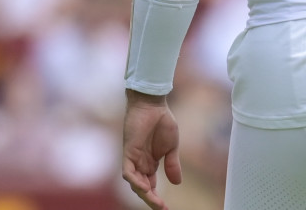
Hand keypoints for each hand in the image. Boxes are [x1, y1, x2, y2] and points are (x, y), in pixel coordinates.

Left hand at [122, 93, 182, 209]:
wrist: (153, 104)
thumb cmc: (162, 122)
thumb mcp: (172, 147)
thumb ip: (172, 165)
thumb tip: (177, 184)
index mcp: (150, 164)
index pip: (151, 186)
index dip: (157, 198)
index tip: (166, 209)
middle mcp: (140, 164)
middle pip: (142, 188)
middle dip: (151, 200)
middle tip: (161, 208)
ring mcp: (133, 159)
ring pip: (134, 183)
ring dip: (144, 194)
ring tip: (155, 201)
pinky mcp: (128, 152)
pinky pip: (128, 172)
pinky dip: (134, 181)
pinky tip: (144, 187)